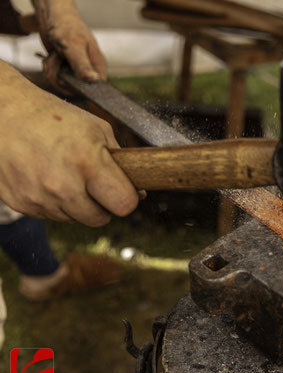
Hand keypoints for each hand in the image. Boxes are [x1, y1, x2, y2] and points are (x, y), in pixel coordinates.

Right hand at [0, 61, 137, 225]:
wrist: (2, 113)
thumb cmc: (54, 118)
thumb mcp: (96, 129)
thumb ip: (121, 161)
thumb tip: (138, 193)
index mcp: (87, 162)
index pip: (124, 205)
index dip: (127, 198)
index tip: (123, 189)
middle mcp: (62, 185)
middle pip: (101, 219)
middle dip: (103, 204)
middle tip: (95, 183)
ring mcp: (39, 197)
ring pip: (76, 219)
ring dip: (78, 204)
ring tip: (67, 174)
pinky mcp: (22, 204)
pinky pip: (51, 215)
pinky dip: (55, 202)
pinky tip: (47, 177)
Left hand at [33, 0, 105, 88]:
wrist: (52, 17)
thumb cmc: (67, 28)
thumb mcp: (74, 48)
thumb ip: (83, 65)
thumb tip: (95, 80)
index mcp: (98, 66)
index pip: (95, 89)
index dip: (82, 89)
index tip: (67, 81)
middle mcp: (89, 70)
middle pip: (76, 88)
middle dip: (60, 76)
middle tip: (56, 60)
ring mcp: (76, 71)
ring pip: (62, 83)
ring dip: (52, 70)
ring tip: (53, 56)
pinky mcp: (65, 69)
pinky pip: (56, 78)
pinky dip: (49, 68)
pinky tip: (50, 57)